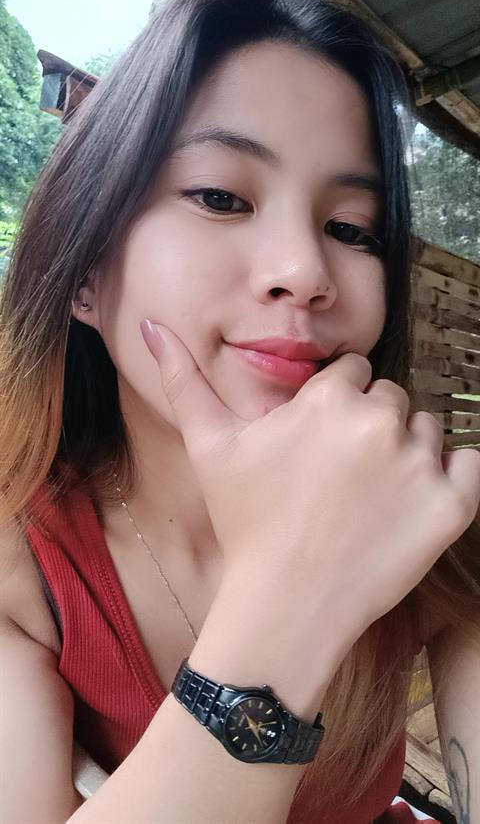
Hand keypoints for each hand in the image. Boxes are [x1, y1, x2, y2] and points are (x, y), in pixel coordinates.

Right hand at [140, 320, 479, 645]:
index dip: (334, 406)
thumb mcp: (209, 447)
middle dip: (369, 426)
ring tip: (369, 496)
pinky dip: (450, 477)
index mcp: (329, 398)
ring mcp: (421, 463)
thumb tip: (150, 326)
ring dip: (405, 451)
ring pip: (425, 429)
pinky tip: (412, 501)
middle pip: (390, 398)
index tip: (317, 446)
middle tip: (340, 476)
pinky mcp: (452, 506)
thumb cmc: (247, 524)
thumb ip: (183, 380)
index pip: (352, 374)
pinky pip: (468, 465)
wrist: (286, 604)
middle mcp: (380, 420)